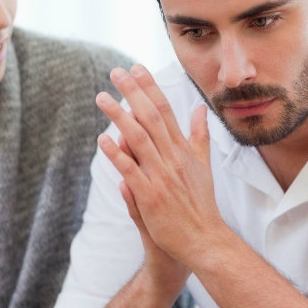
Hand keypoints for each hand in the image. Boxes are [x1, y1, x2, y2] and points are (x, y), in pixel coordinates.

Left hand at [96, 65, 222, 276]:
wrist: (204, 239)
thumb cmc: (201, 204)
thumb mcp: (204, 165)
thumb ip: (199, 136)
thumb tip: (200, 110)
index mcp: (184, 149)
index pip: (165, 110)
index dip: (150, 88)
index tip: (136, 68)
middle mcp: (173, 158)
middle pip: (151, 117)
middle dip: (133, 92)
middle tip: (116, 72)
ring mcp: (162, 176)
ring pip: (139, 139)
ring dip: (119, 116)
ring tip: (102, 98)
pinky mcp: (151, 196)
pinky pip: (131, 171)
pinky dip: (117, 154)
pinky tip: (103, 140)